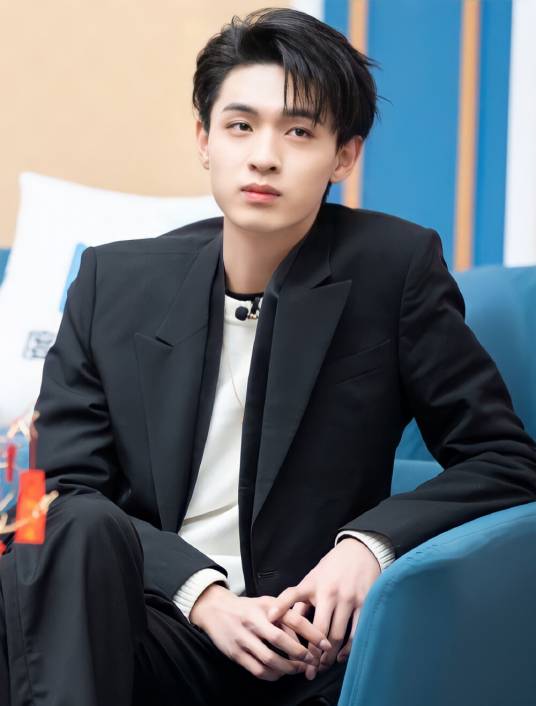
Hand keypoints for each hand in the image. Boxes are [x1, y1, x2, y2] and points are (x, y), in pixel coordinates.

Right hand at [189, 583, 331, 680]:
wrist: (215, 609)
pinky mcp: (236, 653)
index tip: (325, 645)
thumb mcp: (267, 604)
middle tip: (312, 662)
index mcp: (267, 606)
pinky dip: (272, 675)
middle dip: (300, 654)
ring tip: (298, 670)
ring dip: (288, 668)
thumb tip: (307, 636)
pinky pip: (258, 669)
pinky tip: (279, 673)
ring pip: (270, 659)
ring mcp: (244, 638)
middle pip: (281, 640)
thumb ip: (286, 615)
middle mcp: (255, 621)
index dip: (312, 634)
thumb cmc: (247, 608)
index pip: (294, 619)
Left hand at [267, 538, 380, 678]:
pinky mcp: (364, 604)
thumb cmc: (331, 568)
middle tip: (307, 671)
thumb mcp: (312, 578)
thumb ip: (299, 600)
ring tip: (322, 667)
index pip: (292, 596)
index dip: (280, 608)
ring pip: (337, 635)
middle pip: (318, 629)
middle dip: (311, 653)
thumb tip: (282, 620)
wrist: (359, 551)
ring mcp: (348, 599)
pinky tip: (341, 658)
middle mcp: (329, 592)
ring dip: (329, 656)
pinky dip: (348, 649)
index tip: (270, 625)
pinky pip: (356, 632)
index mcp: (312, 585)